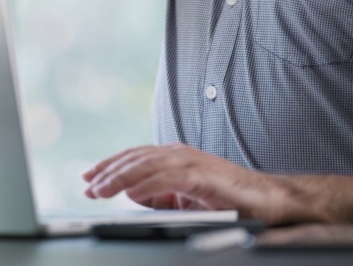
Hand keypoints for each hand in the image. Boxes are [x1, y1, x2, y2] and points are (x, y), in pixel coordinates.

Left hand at [81, 143, 287, 221]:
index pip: (134, 157)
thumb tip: (131, 195)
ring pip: (147, 166)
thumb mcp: (184, 198)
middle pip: (135, 159)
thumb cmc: (227, 198)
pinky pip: (169, 179)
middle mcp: (180, 154)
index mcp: (174, 156)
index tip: (88, 177)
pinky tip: (132, 193)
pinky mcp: (202, 176)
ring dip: (120, 178)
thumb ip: (159, 195)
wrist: (266, 198)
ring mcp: (191, 162)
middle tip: (87, 186)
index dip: (109, 166)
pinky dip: (148, 185)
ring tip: (101, 190)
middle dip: (108, 172)